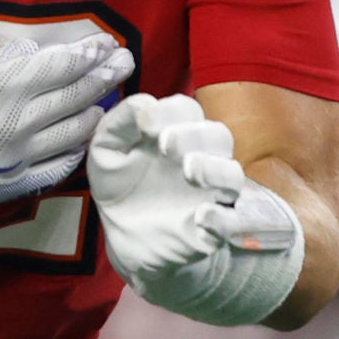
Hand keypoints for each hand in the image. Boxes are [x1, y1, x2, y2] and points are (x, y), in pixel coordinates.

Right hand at [0, 24, 135, 205]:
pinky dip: (77, 147)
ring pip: (74, 130)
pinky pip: (59, 164)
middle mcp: (20, 121)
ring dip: (96, 109)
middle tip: (124, 61)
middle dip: (104, 75)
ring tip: (108, 96)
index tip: (107, 43)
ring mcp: (21, 154)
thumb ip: (1, 56)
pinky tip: (84, 135)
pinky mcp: (16, 180)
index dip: (89, 53)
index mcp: (5, 86)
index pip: (63, 65)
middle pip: (76, 94)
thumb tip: (38, 49)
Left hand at [89, 92, 298, 271]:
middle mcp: (202, 157)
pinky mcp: (212, 229)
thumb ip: (119, 123)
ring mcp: (211, 193)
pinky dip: (221, 218)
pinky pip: (231, 222)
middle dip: (195, 135)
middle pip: (218, 135)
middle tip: (167, 144)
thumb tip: (143, 106)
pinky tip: (202, 215)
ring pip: (232, 175)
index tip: (144, 123)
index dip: (170, 111)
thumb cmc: (119, 182)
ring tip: (190, 170)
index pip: (187, 110)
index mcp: (177, 132)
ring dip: (214, 169)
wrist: (121, 232)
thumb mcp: (107, 149)